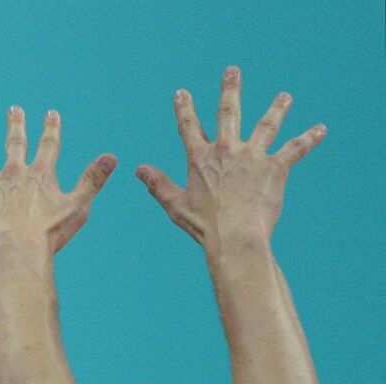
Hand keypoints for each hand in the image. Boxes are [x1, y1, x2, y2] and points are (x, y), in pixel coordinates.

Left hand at [0, 108, 115, 257]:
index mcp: (40, 175)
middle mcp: (14, 174)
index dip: (50, 129)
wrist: (18, 250)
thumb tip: (113, 156)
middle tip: (13, 108)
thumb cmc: (49, 234)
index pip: (48, 146)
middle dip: (15, 125)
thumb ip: (92, 179)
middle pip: (15, 143)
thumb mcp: (78, 206)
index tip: (51, 113)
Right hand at [136, 67, 324, 251]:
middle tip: (232, 71)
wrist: (235, 236)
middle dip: (230, 90)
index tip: (182, 92)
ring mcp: (253, 157)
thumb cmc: (203, 225)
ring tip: (284, 96)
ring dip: (276, 108)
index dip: (184, 109)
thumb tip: (139, 169)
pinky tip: (320, 129)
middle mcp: (227, 150)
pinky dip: (309, 139)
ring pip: (267, 125)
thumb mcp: (174, 205)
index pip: (189, 127)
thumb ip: (157, 184)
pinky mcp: (276, 168)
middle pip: (229, 113)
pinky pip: (295, 149)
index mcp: (201, 159)